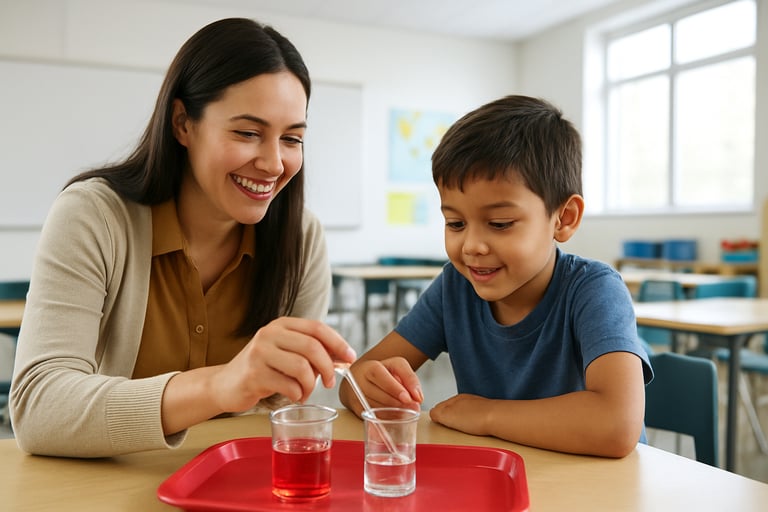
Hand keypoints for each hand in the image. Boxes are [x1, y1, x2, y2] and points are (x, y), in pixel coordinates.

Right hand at [211, 317, 355, 410]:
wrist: (225, 384)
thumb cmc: (263, 369)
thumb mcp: (286, 353)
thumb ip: (311, 352)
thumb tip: (342, 358)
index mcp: (282, 325)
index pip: (317, 328)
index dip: (337, 343)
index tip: (350, 357)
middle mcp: (269, 334)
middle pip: (312, 347)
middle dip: (328, 367)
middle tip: (329, 382)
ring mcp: (259, 353)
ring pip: (302, 367)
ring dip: (311, 385)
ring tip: (306, 392)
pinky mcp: (254, 375)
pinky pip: (289, 386)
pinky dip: (298, 395)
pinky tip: (294, 396)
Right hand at [347, 357, 422, 413]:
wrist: (361, 377)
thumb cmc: (382, 371)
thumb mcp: (397, 366)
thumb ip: (409, 377)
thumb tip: (418, 397)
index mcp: (370, 368)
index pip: (382, 378)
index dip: (395, 389)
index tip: (408, 398)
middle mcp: (359, 382)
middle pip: (379, 395)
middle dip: (398, 403)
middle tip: (414, 407)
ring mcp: (356, 397)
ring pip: (377, 407)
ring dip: (394, 411)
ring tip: (408, 411)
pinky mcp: (357, 409)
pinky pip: (374, 417)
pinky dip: (388, 417)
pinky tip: (398, 415)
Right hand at [429, 394, 491, 435]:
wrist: (498, 419)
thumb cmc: (475, 417)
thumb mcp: (446, 415)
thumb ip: (436, 413)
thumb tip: (432, 414)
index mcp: (455, 399)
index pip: (440, 406)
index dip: (437, 417)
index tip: (437, 425)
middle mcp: (467, 401)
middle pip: (452, 411)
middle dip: (450, 420)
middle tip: (450, 430)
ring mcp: (478, 407)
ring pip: (464, 415)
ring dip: (462, 423)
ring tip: (463, 432)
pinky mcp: (488, 415)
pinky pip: (475, 420)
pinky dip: (473, 426)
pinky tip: (474, 431)